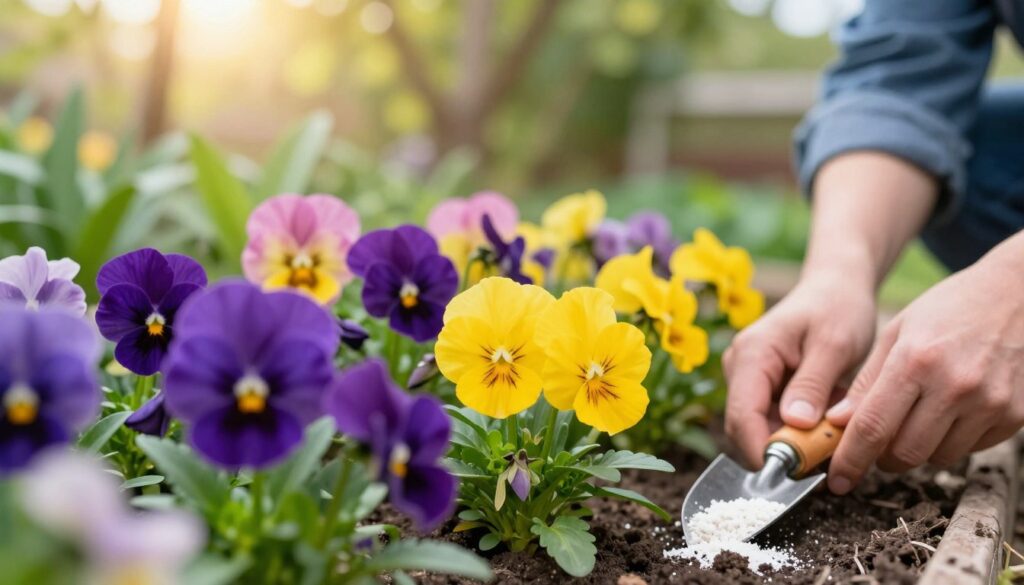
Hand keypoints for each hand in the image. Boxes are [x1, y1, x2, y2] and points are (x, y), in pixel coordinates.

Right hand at [723, 272, 876, 467]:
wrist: (836, 288)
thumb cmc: (838, 308)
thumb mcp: (835, 345)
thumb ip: (812, 384)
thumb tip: (793, 425)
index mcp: (753, 354)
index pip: (743, 415)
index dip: (762, 451)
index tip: (795, 477)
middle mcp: (740, 366)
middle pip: (746, 427)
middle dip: (780, 452)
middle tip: (825, 465)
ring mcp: (746, 377)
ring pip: (759, 427)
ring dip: (793, 442)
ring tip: (832, 437)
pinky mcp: (759, 385)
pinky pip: (771, 419)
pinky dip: (797, 431)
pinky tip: (826, 425)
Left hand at [826, 244, 1023, 493]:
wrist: (1017, 294)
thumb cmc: (949, 309)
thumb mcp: (897, 332)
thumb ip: (866, 382)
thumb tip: (837, 423)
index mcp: (916, 361)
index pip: (873, 427)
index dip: (850, 460)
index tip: (837, 480)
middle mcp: (955, 385)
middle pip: (905, 453)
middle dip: (882, 458)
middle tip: (877, 445)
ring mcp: (989, 403)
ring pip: (938, 457)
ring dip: (918, 449)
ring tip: (917, 418)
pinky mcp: (1014, 415)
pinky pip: (971, 449)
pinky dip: (952, 441)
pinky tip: (951, 411)